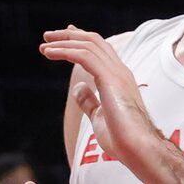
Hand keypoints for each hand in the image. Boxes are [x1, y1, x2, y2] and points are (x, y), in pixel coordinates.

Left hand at [42, 25, 160, 172]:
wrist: (139, 149)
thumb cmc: (122, 140)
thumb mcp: (100, 118)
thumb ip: (90, 102)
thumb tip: (77, 87)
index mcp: (119, 78)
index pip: (100, 49)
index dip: (82, 39)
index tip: (67, 33)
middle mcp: (119, 70)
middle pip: (93, 40)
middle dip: (69, 36)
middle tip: (48, 36)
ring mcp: (116, 72)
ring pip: (87, 45)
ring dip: (63, 42)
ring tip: (44, 46)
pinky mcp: (110, 77)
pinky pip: (83, 56)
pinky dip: (65, 51)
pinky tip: (49, 53)